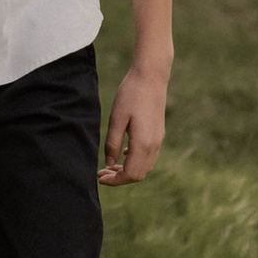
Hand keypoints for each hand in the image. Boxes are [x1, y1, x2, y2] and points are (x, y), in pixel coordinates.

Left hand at [99, 64, 167, 185]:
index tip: (99, 177)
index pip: (130, 174)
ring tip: (110, 166)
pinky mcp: (158, 133)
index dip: (115, 180)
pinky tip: (122, 154)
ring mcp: (158, 139)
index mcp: (143, 143)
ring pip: (145, 167)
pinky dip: (135, 161)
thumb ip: (112, 143)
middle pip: (138, 174)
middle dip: (120, 178)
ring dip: (128, 170)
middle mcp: (154, 145)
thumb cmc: (131, 95)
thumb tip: (110, 164)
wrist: (151, 77)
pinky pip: (148, 156)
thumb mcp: (116, 119)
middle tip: (102, 172)